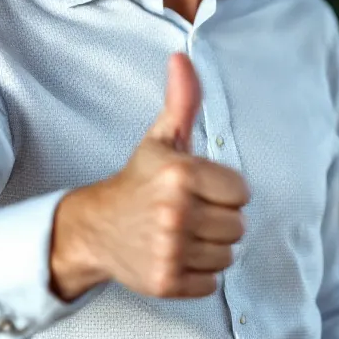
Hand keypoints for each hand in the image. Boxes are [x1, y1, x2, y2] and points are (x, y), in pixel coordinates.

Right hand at [50, 53, 249, 300]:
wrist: (96, 227)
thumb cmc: (138, 180)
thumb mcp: (161, 139)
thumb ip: (182, 101)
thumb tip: (182, 57)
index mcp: (180, 174)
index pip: (242, 192)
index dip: (224, 189)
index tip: (198, 188)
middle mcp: (175, 213)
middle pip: (238, 225)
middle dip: (219, 218)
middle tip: (189, 211)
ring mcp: (170, 250)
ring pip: (228, 254)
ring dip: (210, 246)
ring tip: (182, 232)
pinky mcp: (166, 281)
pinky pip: (212, 281)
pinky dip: (199, 272)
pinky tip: (176, 255)